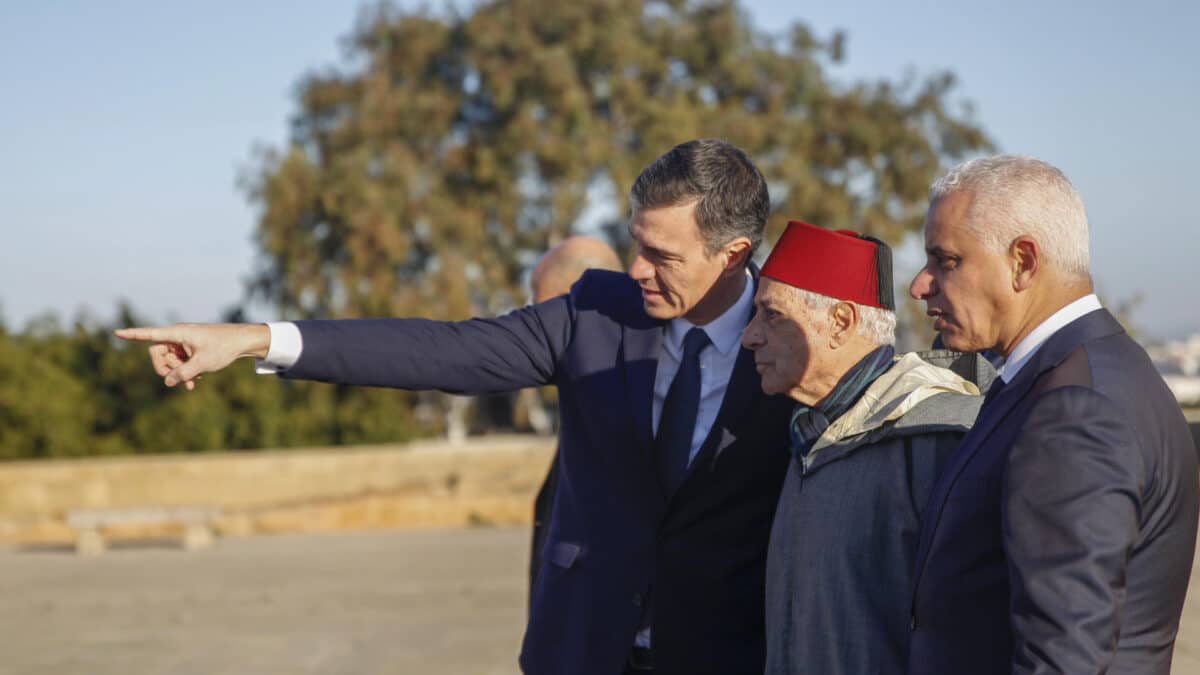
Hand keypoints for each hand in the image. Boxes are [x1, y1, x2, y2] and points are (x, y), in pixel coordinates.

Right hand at [114, 323, 271, 389]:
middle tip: (178, 381)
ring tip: (192, 383)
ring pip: (169, 360)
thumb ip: (183, 374)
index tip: (116, 332)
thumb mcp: (202, 364)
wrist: (243, 342)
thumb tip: (167, 382)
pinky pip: (179, 361)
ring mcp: (184, 342)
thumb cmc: (223, 347)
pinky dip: (185, 371)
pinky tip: (196, 380)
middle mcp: (179, 335)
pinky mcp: (191, 348)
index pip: (151, 334)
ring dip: (177, 373)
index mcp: (178, 333)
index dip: (133, 335)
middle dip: (165, 369)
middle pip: (157, 353)